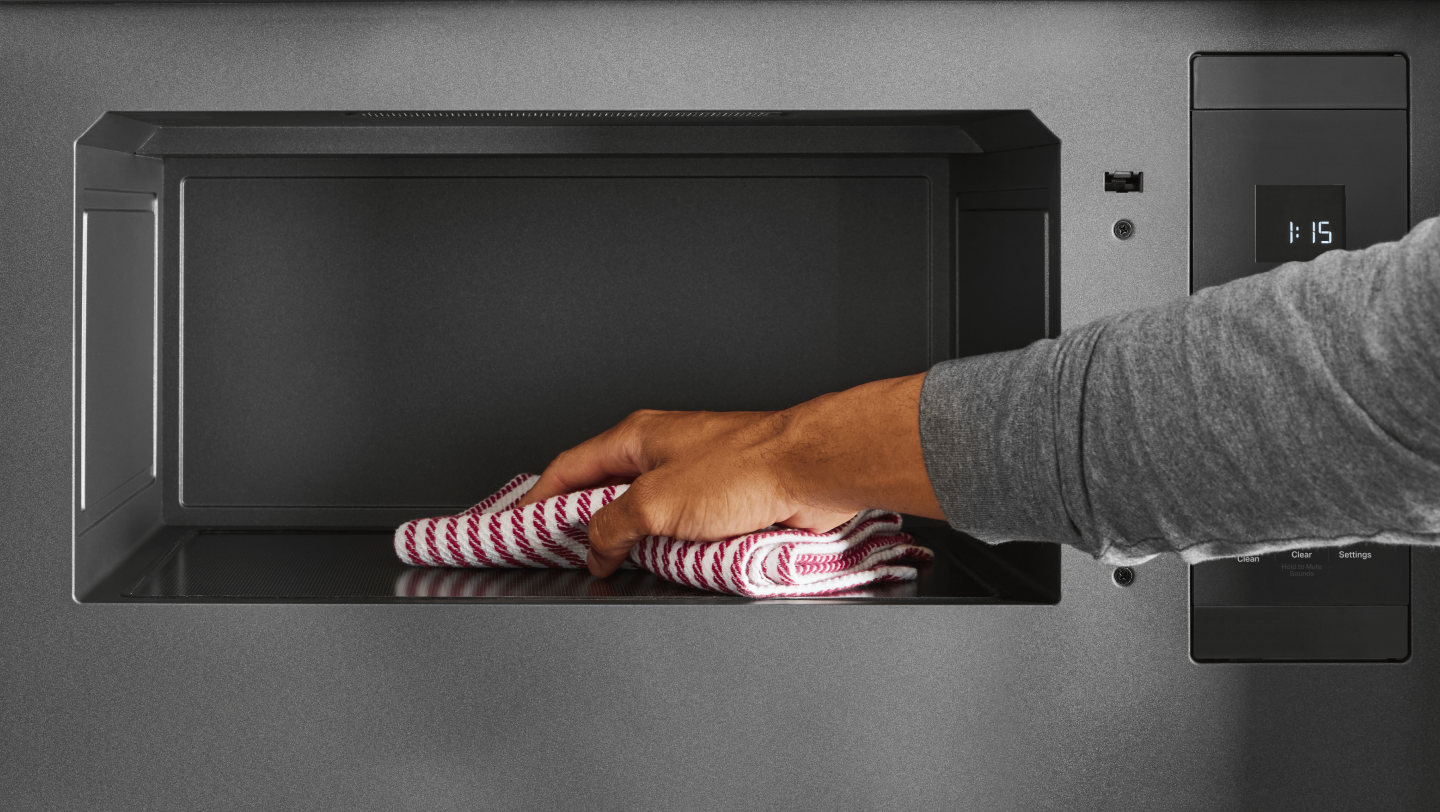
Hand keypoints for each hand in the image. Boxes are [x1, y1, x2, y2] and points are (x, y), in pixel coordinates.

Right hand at [517, 373, 944, 576]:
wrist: (811, 470)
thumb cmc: (746, 466)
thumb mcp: (654, 503)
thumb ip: (612, 526)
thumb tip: (597, 548)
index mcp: (637, 436)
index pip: (569, 467)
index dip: (539, 498)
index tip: (519, 524)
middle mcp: (665, 450)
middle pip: (607, 491)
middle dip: (587, 525)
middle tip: (569, 556)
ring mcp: (696, 474)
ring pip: (648, 514)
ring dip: (636, 542)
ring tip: (624, 567)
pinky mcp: (726, 498)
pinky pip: (684, 528)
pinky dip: (672, 548)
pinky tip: (671, 565)